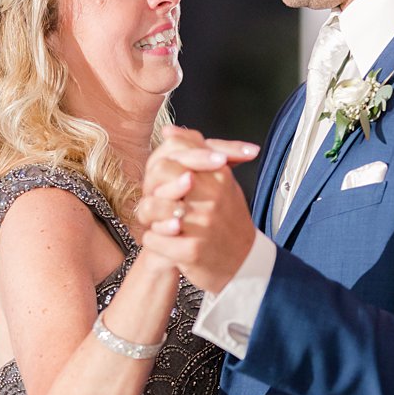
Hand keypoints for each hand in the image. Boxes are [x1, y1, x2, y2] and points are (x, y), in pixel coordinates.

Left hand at [137, 127, 260, 294]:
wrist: (244, 263)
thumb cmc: (227, 220)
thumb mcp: (220, 180)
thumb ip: (197, 152)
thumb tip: (169, 131)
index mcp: (219, 175)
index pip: (175, 152)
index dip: (161, 166)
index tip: (165, 180)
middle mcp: (212, 197)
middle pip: (159, 174)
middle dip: (151, 189)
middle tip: (157, 202)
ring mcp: (202, 224)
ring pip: (150, 207)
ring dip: (149, 217)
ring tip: (159, 223)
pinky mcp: (191, 251)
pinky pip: (152, 238)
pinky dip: (153, 241)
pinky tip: (165, 242)